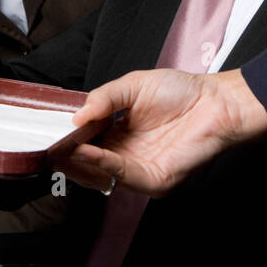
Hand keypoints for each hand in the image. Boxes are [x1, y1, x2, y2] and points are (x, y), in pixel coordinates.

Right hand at [66, 67, 266, 195]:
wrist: (217, 102)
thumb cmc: (183, 92)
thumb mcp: (132, 86)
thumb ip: (103, 99)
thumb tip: (76, 116)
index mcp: (119, 134)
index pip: (86, 143)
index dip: (68, 139)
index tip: (50, 132)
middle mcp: (127, 155)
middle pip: (88, 165)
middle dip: (68, 156)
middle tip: (50, 144)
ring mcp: (140, 170)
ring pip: (100, 175)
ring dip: (80, 162)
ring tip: (64, 147)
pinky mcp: (154, 180)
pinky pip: (122, 176)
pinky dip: (102, 165)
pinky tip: (89, 151)